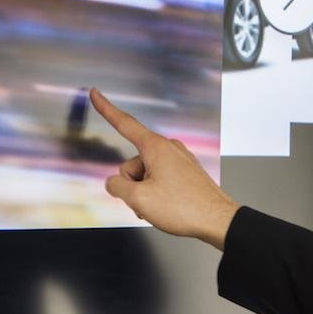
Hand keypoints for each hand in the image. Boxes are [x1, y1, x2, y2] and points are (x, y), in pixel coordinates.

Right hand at [89, 88, 239, 248]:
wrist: (217, 221)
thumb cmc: (183, 208)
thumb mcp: (139, 199)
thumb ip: (117, 187)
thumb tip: (113, 183)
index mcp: (155, 147)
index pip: (124, 124)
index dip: (106, 109)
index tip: (95, 93)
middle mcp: (168, 148)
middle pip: (132, 163)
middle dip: (132, 185)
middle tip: (148, 202)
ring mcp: (179, 160)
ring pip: (145, 174)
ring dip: (145, 192)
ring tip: (161, 207)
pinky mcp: (186, 172)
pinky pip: (160, 178)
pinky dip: (157, 193)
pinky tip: (167, 207)